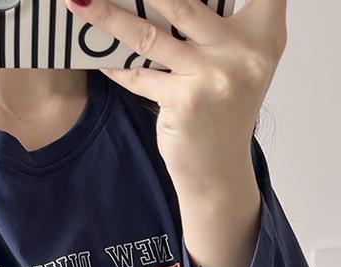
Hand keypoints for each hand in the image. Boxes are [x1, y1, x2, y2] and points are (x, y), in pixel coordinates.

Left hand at [64, 0, 286, 192]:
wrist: (219, 171)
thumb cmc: (223, 114)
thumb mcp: (240, 64)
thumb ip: (221, 27)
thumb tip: (163, 1)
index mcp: (264, 31)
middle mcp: (243, 49)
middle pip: (183, 1)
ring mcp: (213, 75)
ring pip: (149, 35)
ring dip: (109, 17)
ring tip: (80, 2)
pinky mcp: (185, 101)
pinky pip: (138, 75)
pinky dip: (115, 66)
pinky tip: (96, 58)